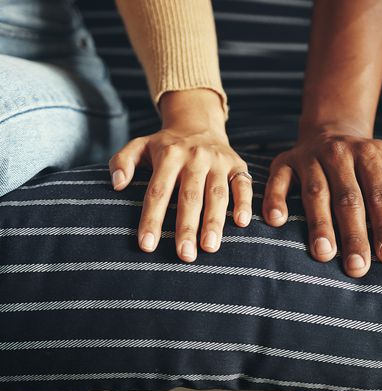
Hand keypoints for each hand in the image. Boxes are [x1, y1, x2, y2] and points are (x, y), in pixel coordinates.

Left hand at [109, 89, 251, 261]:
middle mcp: (195, 158)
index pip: (158, 192)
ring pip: (217, 194)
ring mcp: (219, 162)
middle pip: (190, 197)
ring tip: (210, 248)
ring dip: (214, 222)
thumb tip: (116, 184)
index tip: (147, 246)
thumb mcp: (139, 146)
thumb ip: (122, 162)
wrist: (199, 124)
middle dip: (187, 227)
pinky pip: (243, 185)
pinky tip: (241, 223)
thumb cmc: (166, 145)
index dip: (152, 219)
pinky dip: (244, 203)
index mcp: (169, 155)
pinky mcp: (238, 165)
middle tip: (185, 255)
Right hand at [263, 126, 381, 277]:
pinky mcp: (284, 162)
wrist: (329, 130)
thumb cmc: (367, 159)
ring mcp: (309, 158)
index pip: (380, 194)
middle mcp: (339, 155)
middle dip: (353, 234)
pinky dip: (275, 199)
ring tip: (324, 254)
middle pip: (348, 199)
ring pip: (315, 193)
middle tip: (358, 267)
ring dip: (319, 224)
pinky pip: (277, 181)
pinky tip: (276, 222)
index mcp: (369, 156)